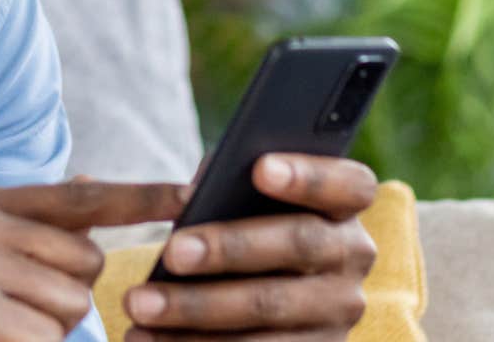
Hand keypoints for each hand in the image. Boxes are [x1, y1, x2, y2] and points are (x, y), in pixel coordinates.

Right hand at [0, 177, 189, 341]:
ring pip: (73, 304)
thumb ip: (28, 221)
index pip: (76, 197)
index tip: (190, 193)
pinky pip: (51, 339)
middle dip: (66, 290)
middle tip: (9, 304)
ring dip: (47, 327)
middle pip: (86, 259)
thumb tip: (92, 186)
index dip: (139, 196)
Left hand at [122, 153, 378, 339]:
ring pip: (269, 308)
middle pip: (298, 244)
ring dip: (198, 308)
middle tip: (172, 252)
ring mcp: (340, 312)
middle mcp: (353, 257)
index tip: (260, 167)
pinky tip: (151, 339)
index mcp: (344, 206)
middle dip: (230, 247)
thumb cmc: (243, 224)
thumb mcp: (245, 198)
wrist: (258, 293)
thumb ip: (231, 183)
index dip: (308, 174)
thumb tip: (195, 193)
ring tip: (140, 304)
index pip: (349, 183)